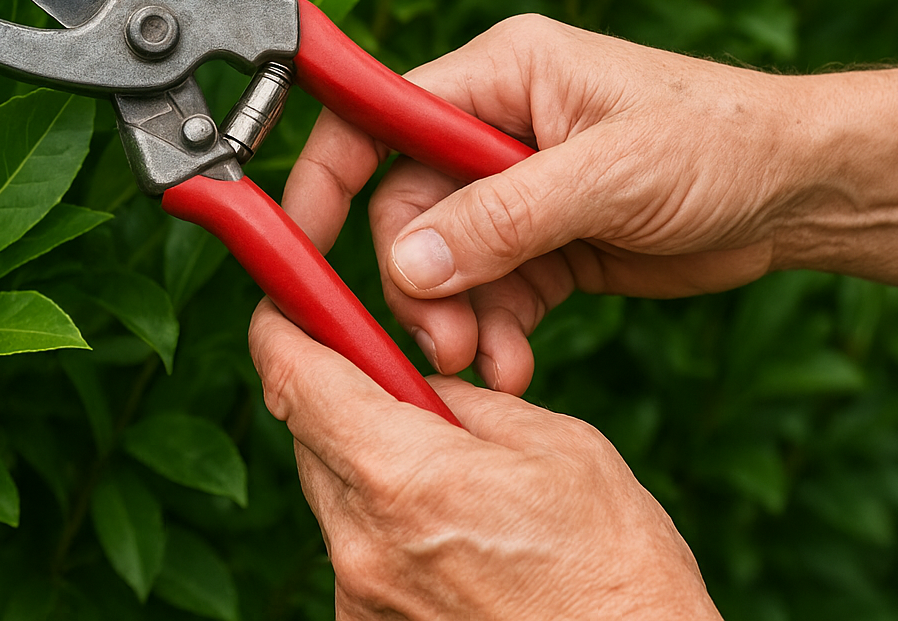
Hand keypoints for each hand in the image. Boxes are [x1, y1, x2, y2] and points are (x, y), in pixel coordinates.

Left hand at [248, 299, 720, 620]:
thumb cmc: (615, 570)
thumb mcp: (555, 448)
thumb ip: (461, 403)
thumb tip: (409, 381)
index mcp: (404, 476)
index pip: (294, 377)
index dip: (282, 328)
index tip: (289, 305)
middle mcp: (362, 543)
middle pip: (308, 436)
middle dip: (341, 399)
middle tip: (400, 392)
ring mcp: (359, 597)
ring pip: (332, 496)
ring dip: (370, 470)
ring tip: (456, 489)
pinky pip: (355, 552)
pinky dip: (385, 529)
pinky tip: (453, 541)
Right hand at [283, 14, 796, 391]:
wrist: (800, 191)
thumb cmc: (722, 141)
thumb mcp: (610, 175)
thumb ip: (503, 217)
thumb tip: (408, 262)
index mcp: (500, 76)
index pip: (378, 116)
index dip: (326, 174)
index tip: (296, 239)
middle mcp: (494, 128)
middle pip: (406, 208)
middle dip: (417, 280)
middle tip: (444, 342)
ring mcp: (517, 189)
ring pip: (442, 262)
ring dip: (456, 319)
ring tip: (490, 366)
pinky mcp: (543, 242)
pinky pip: (489, 294)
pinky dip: (494, 333)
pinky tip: (517, 366)